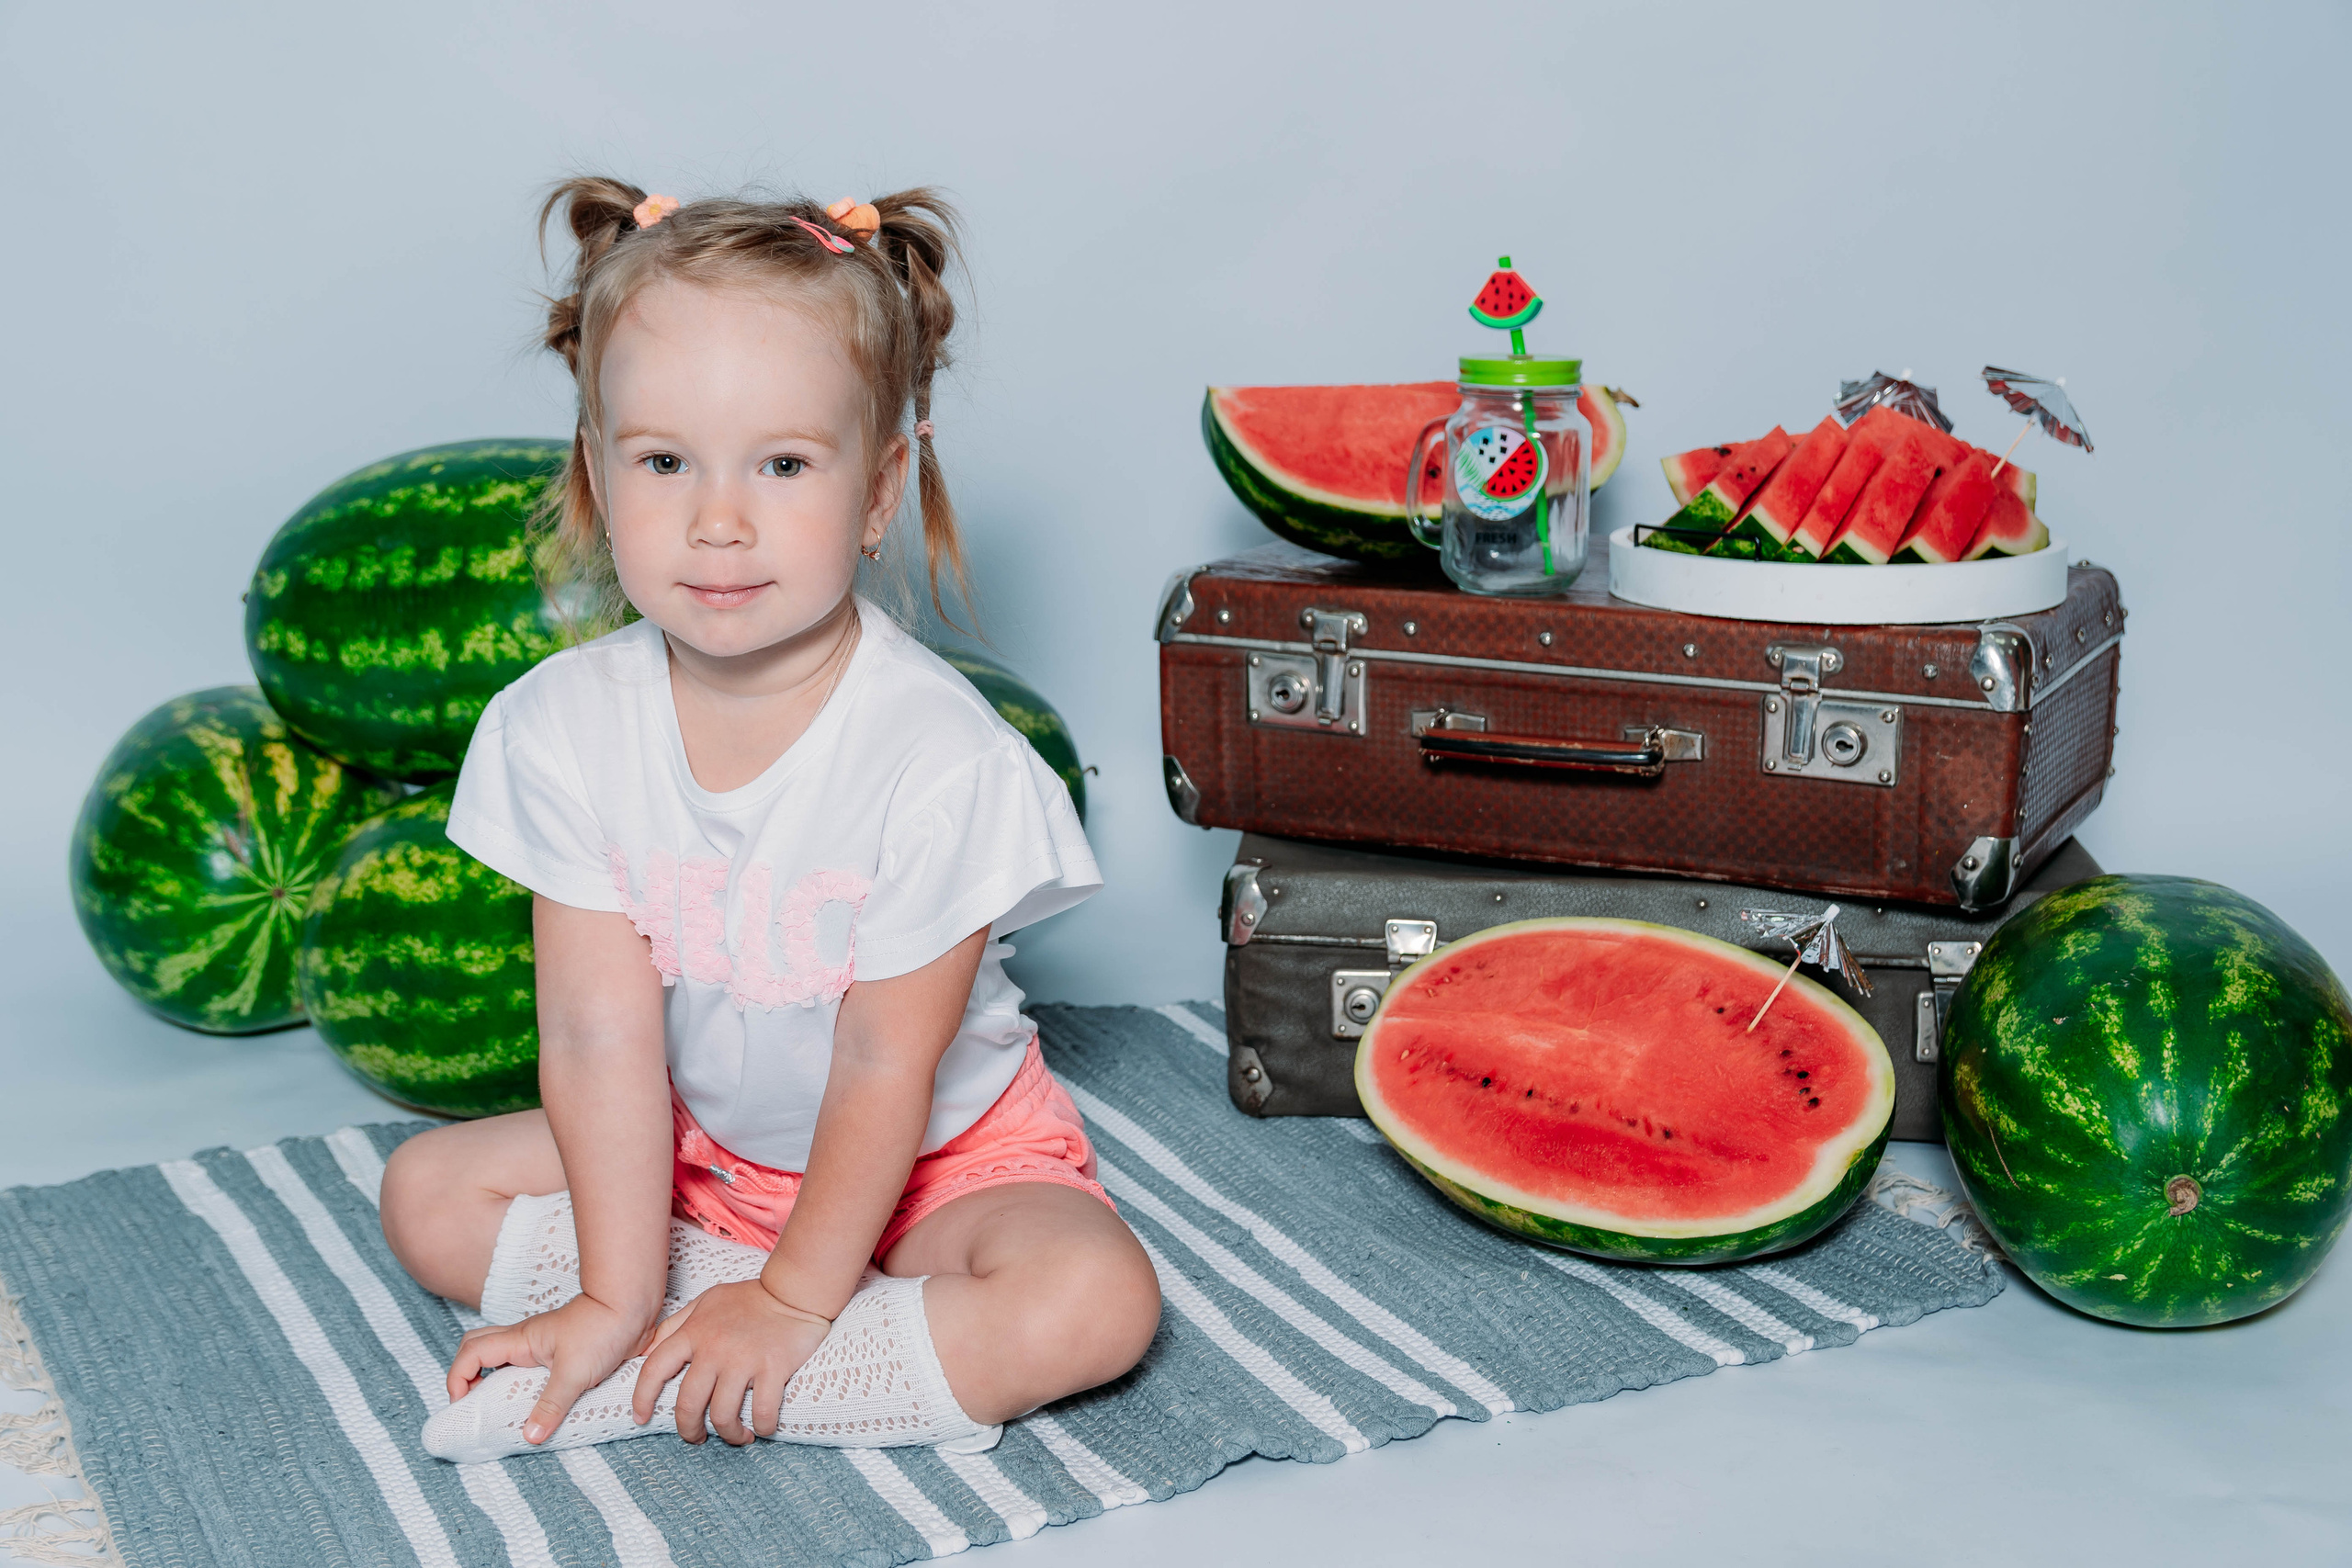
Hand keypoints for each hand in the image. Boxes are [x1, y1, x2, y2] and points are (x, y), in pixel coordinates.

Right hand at [446, 1292, 660, 1444]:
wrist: (633, 1306)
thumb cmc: (603, 1328)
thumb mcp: (575, 1372)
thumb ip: (551, 1404)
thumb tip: (530, 1435)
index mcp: (520, 1340)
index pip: (471, 1353)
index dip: (457, 1378)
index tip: (464, 1404)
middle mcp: (525, 1340)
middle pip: (478, 1350)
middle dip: (467, 1376)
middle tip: (476, 1406)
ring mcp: (542, 1345)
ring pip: (504, 1359)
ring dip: (496, 1381)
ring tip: (504, 1412)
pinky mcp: (561, 1352)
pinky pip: (530, 1368)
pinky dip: (524, 1385)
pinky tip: (538, 1406)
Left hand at [633, 1278, 832, 1444]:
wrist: (792, 1290)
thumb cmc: (747, 1299)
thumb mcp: (705, 1303)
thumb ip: (676, 1326)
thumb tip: (645, 1352)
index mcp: (694, 1333)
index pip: (654, 1369)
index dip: (642, 1398)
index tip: (640, 1418)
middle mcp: (714, 1348)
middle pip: (688, 1405)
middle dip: (689, 1430)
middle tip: (697, 1438)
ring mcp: (744, 1359)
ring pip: (723, 1415)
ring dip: (729, 1435)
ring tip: (738, 1436)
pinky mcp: (773, 1367)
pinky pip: (763, 1411)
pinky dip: (762, 1427)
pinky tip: (762, 1427)